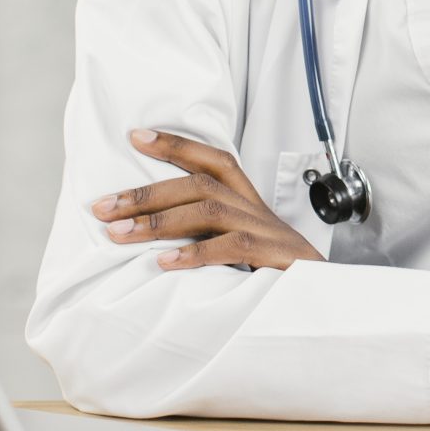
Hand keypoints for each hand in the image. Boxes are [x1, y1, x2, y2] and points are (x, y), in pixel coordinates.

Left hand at [91, 129, 323, 271]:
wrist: (327, 295)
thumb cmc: (276, 269)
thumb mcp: (242, 242)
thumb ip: (208, 231)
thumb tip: (150, 230)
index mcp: (246, 199)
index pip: (211, 159)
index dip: (175, 144)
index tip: (135, 135)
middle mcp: (253, 208)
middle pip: (198, 184)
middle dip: (146, 193)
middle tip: (102, 207)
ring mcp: (264, 231)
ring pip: (208, 210)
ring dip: (158, 222)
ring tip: (117, 234)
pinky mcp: (273, 257)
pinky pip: (231, 248)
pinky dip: (194, 254)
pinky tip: (164, 264)